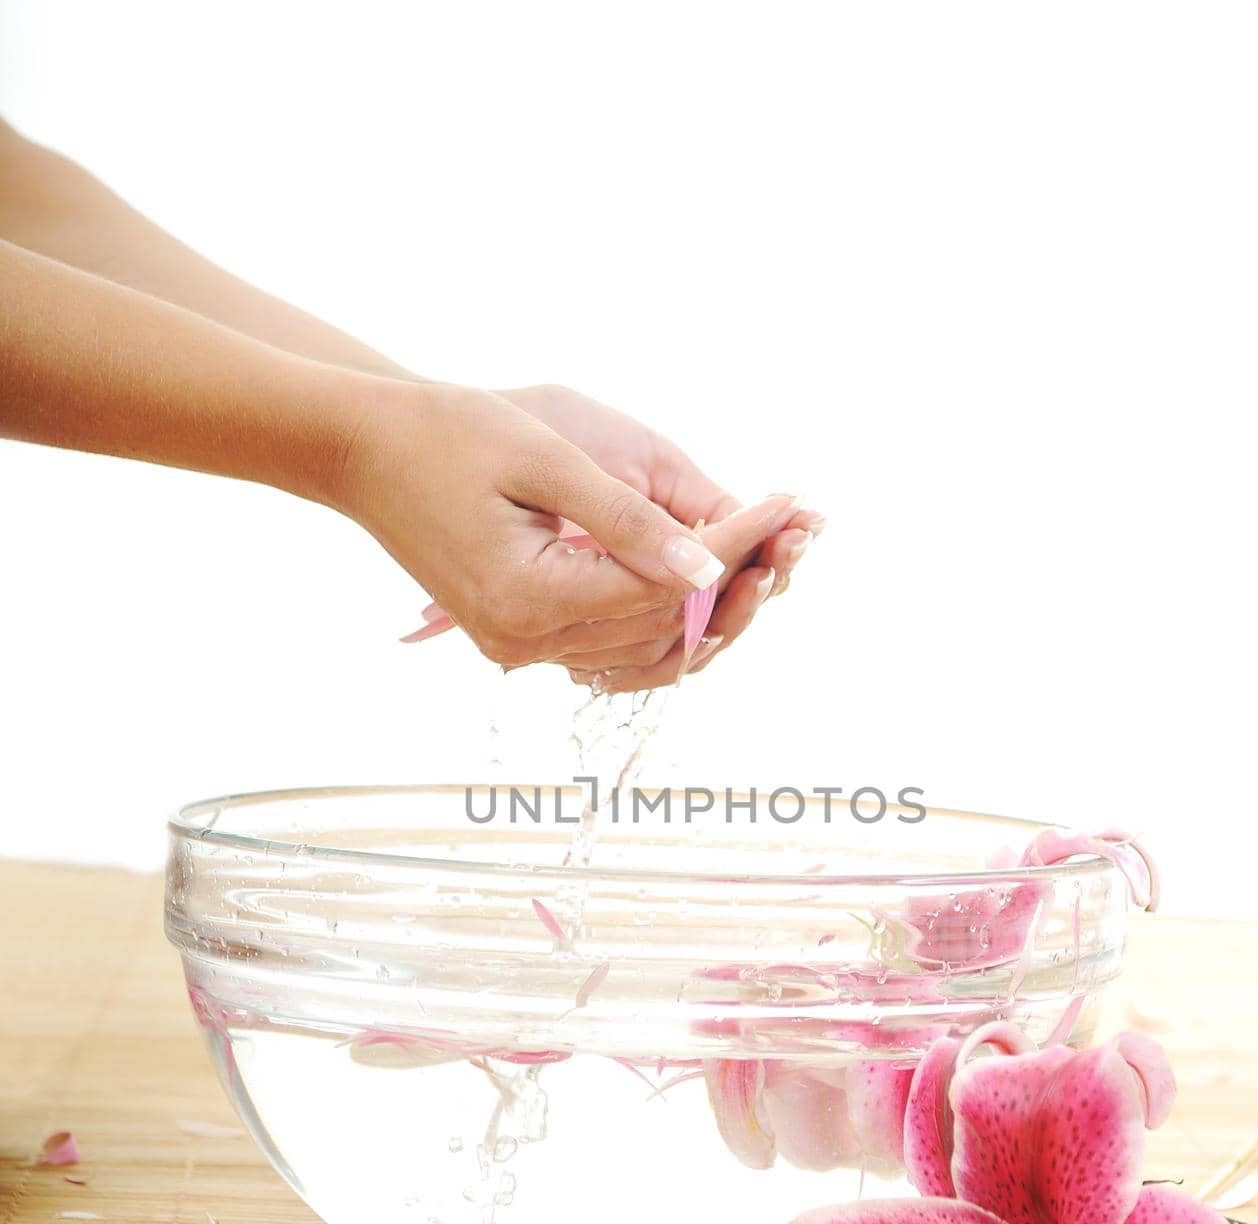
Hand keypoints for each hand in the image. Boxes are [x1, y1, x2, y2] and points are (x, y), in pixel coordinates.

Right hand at [337, 381, 813, 676]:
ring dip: (703, 607)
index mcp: (529, 599)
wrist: (362, 451)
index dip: (732, 546)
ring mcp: (518, 648)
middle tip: (790, 533)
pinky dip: (658, 618)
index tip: (783, 502)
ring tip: (760, 555)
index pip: (663, 587)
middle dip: (732, 582)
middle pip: (660, 630)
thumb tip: (709, 566)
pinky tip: (697, 584)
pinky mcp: (518, 637)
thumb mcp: (545, 459)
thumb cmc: (447, 434)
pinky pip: (609, 647)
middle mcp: (524, 642)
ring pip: (642, 649)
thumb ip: (628, 519)